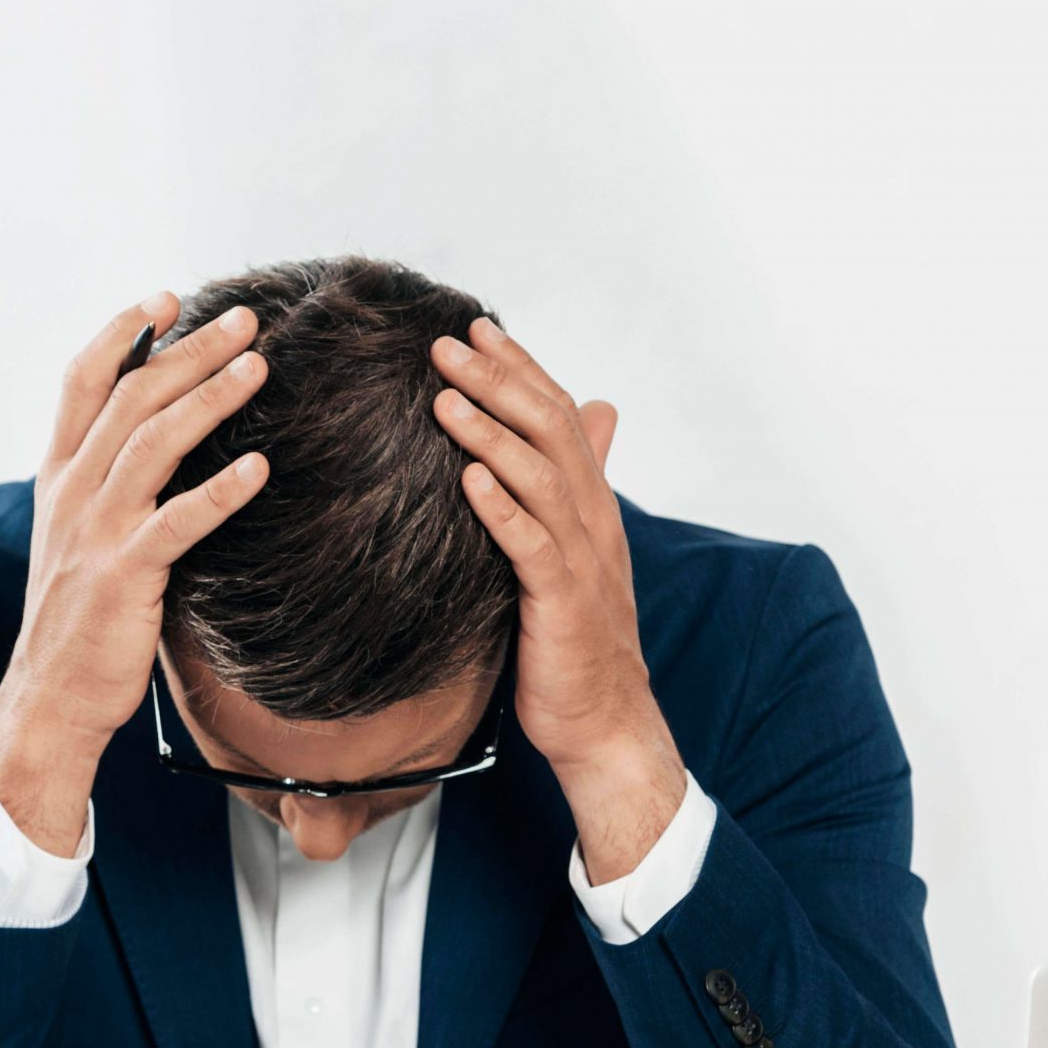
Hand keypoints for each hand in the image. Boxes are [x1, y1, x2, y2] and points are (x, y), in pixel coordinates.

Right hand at [0, 295, 272, 852]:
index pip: (82, 380)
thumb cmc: (78, 618)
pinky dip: (220, 490)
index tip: (165, 297)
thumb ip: (108, 486)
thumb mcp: (79, 536)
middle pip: (131, 396)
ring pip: (154, 442)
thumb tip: (163, 442)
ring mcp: (96, 530)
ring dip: (210, 397)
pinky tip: (258, 467)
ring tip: (259, 365)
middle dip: (188, 349)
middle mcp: (72, 491)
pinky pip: (178, 520)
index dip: (121, 331)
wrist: (51, 695)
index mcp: (58, 475)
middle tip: (244, 318)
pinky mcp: (125, 573)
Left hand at [430, 318, 684, 883]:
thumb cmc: (572, 637)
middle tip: (447, 344)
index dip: (520, 369)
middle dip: (499, 382)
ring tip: (444, 399)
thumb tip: (574, 436)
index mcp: (592, 503)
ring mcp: (581, 559)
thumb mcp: (568, 555)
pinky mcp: (561, 602)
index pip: (559, 414)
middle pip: (549, 429)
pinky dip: (500, 508)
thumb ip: (563, 495)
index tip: (476, 328)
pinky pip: (531, 545)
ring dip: (490, 433)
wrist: (602, 718)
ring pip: (539, 477)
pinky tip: (467, 479)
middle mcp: (593, 519)